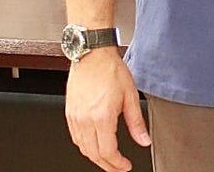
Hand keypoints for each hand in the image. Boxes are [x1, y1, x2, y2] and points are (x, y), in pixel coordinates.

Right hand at [65, 48, 151, 171]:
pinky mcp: (69, 113)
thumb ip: (136, 122)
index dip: (117, 164)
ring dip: (96, 157)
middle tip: (118, 168)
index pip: (107, 152)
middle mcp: (85, 119)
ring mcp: (75, 117)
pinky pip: (75, 138)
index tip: (125, 166)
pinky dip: (85, 147)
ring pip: (83, 148)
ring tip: (109, 159)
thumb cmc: (110, 70)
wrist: (92, 54)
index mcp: (101, 116)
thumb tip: (144, 140)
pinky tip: (94, 145)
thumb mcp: (130, 96)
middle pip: (94, 154)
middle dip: (107, 165)